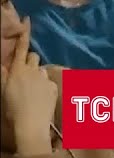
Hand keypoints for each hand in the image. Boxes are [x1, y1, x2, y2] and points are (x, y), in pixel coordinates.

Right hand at [0, 20, 56, 140]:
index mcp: (17, 69)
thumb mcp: (3, 89)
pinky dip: (47, 86)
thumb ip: (5, 75)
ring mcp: (45, 79)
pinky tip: (43, 98)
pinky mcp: (54, 87)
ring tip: (35, 91)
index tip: (27, 24)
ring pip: (43, 70)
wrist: (31, 124)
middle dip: (31, 62)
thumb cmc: (13, 108)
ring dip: (39, 76)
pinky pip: (50, 82)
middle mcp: (33, 70)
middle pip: (34, 57)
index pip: (21, 48)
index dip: (24, 36)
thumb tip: (5, 66)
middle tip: (27, 76)